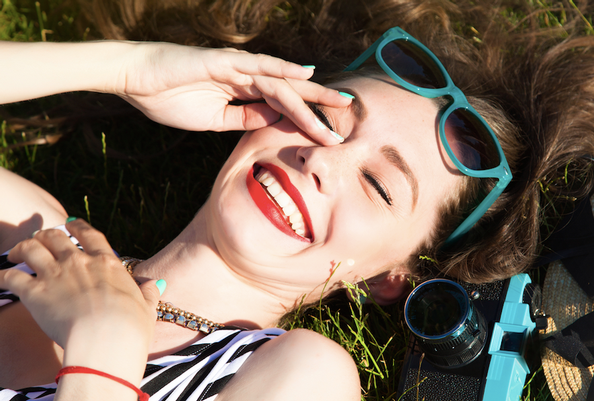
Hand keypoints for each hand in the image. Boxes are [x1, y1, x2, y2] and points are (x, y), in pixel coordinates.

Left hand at [0, 220, 159, 365]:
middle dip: (45, 235)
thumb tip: (155, 285)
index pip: (90, 235)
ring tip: (16, 254)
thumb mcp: (147, 307)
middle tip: (39, 239)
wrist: (107, 340)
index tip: (70, 224)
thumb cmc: (130, 327)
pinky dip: (3, 276)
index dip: (78, 226)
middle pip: (55, 236)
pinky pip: (11, 277)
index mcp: (107, 263)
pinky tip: (0, 279)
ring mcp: (56, 275)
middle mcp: (79, 263)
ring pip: (31, 248)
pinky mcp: (35, 294)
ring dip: (21, 249)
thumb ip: (148, 293)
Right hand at [118, 42, 350, 144]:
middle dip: (320, 104)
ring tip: (337, 105)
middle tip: (349, 114)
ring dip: (310, 95)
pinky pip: (259, 65)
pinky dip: (283, 69)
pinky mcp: (224, 61)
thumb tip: (273, 120)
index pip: (283, 105)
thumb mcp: (215, 120)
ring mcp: (237, 67)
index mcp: (244, 92)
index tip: (330, 133)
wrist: (135, 81)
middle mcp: (246, 76)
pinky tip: (305, 74)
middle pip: (291, 91)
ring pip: (282, 81)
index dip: (307, 117)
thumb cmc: (169, 99)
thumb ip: (244, 119)